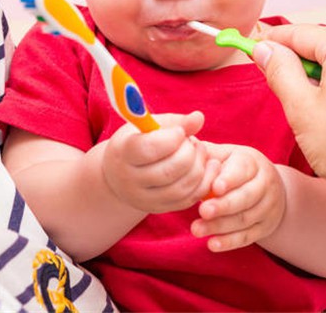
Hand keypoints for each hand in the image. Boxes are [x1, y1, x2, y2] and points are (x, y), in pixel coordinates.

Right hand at [101, 111, 217, 213]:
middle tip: (193, 142)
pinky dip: (203, 183)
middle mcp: (130, 181)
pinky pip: (187, 200)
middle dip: (189, 154)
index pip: (149, 149)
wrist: (119, 173)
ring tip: (200, 152)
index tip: (180, 132)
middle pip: (168, 172)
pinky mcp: (159, 209)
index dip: (172, 139)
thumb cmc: (138, 141)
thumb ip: (175, 122)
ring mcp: (144, 199)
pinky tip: (206, 167)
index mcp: (124, 154)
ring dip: (199, 168)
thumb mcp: (149, 126)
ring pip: (180, 189)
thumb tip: (199, 118)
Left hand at [191, 143, 285, 251]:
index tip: (214, 187)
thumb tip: (184, 143)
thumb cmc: (236, 168)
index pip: (243, 170)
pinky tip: (212, 244)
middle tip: (202, 211)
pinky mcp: (265, 227)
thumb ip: (207, 153)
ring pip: (245, 219)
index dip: (229, 179)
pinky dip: (230, 242)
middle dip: (224, 206)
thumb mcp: (227, 155)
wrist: (269, 188)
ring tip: (196, 229)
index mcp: (253, 162)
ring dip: (220, 226)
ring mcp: (268, 207)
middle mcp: (265, 184)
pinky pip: (248, 237)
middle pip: (246, 197)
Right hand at [253, 25, 325, 202]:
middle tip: (271, 75)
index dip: (272, 40)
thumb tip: (266, 49)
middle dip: (296, 59)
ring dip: (318, 76)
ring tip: (302, 104)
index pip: (300, 33)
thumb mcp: (300, 106)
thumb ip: (279, 70)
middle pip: (324, 45)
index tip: (252, 46)